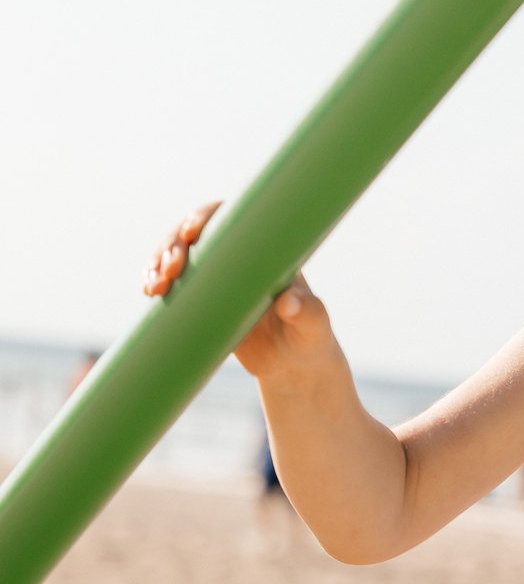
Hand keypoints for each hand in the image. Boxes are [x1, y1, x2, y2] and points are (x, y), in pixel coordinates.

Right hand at [141, 201, 337, 384]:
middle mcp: (238, 258)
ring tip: (154, 287)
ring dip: (158, 263)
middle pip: (195, 235)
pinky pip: (174, 283)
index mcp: (265, 251)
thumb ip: (309, 313)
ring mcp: (217, 278)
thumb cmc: (310, 340)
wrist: (294, 366)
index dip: (206, 217)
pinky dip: (156, 281)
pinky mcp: (203, 300)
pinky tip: (149, 291)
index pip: (232, 219)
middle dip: (174, 245)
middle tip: (169, 271)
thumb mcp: (314, 326)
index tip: (192, 233)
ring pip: (179, 256)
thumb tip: (290, 303)